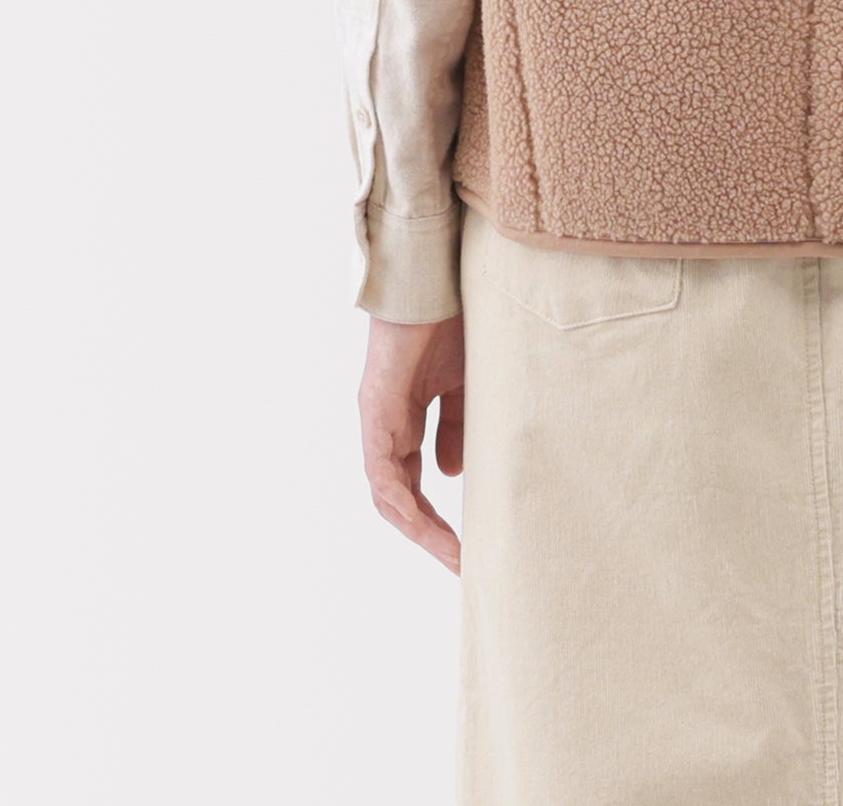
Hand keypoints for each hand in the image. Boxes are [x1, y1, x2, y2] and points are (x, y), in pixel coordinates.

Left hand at [358, 314, 465, 573]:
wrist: (437, 279)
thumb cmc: (452, 322)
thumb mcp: (464, 385)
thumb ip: (456, 427)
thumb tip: (450, 473)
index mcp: (406, 419)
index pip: (413, 484)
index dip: (436, 519)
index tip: (466, 548)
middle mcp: (386, 425)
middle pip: (398, 498)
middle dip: (429, 534)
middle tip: (461, 562)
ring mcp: (378, 420)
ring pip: (388, 493)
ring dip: (418, 529)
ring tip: (451, 553)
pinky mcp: (376, 410)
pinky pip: (382, 470)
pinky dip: (401, 500)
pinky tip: (423, 520)